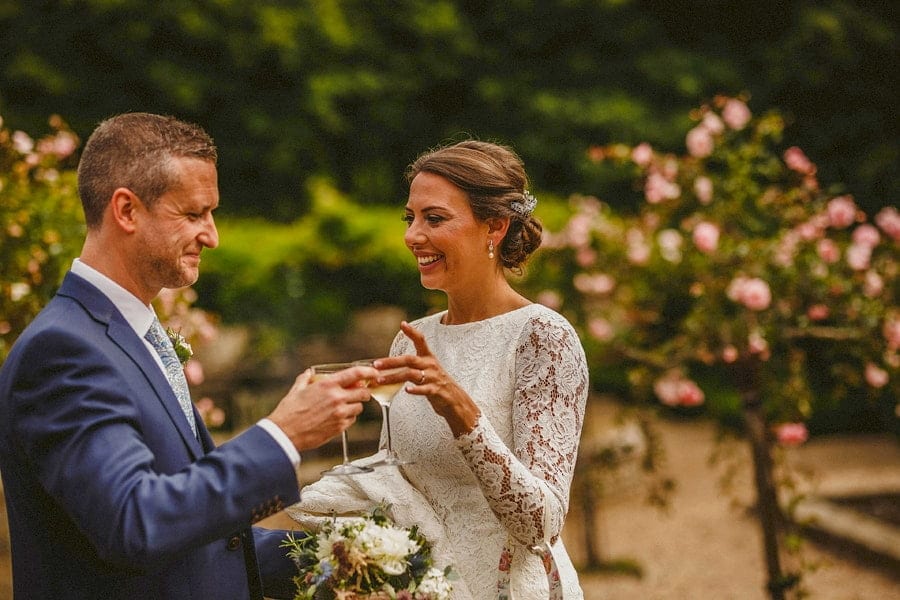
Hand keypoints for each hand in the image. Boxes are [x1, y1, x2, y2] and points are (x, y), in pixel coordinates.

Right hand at [267, 365, 375, 450]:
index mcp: (327, 385)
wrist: (285, 434)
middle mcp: (337, 398)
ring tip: (343, 407)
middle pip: (363, 392)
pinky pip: (352, 420)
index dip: (368, 372)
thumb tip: (309, 373)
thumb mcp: (296, 390)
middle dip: (363, 392)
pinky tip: (338, 417)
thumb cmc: (289, 412)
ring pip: (359, 407)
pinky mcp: (340, 427)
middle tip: (358, 393)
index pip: (355, 374)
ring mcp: (340, 413)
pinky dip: (348, 418)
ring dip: (355, 406)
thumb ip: (305, 379)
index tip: (373, 373)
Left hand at [373, 321, 480, 436]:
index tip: (402, 324)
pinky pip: (425, 389)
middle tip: (376, 364)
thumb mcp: (426, 370)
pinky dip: (416, 389)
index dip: (412, 332)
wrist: (455, 399)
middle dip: (391, 362)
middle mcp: (430, 365)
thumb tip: (387, 365)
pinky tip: (407, 390)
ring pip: (411, 374)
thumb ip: (411, 366)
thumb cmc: (436, 383)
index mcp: (428, 358)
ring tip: (380, 380)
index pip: (421, 341)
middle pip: (409, 360)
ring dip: (394, 377)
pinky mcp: (436, 391)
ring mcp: (433, 378)